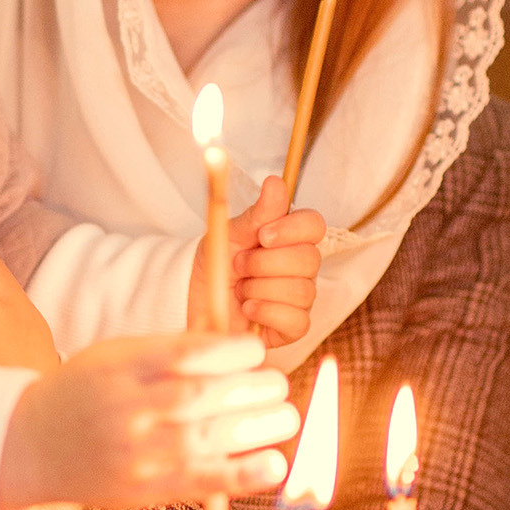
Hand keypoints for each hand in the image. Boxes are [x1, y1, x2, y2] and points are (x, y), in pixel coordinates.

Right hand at [0, 332, 298, 509]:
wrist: (28, 448)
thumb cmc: (83, 394)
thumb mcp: (115, 356)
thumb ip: (172, 350)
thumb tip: (242, 347)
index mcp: (121, 367)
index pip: (189, 353)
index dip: (235, 351)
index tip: (255, 352)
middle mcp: (129, 409)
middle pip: (205, 395)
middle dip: (256, 387)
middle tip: (276, 384)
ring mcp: (139, 453)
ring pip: (211, 435)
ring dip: (262, 425)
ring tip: (285, 416)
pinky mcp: (147, 490)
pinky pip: (204, 481)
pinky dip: (245, 474)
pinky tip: (274, 463)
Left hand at [189, 176, 325, 348]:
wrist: (195, 303)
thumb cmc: (216, 265)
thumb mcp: (229, 235)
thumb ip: (256, 214)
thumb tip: (275, 182)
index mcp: (290, 239)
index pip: (314, 225)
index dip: (291, 229)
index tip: (262, 235)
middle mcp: (301, 267)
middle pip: (309, 259)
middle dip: (264, 263)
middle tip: (238, 266)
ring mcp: (300, 298)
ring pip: (300, 290)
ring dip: (260, 288)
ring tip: (240, 289)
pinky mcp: (293, 328)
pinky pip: (296, 320)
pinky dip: (266, 312)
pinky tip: (248, 308)